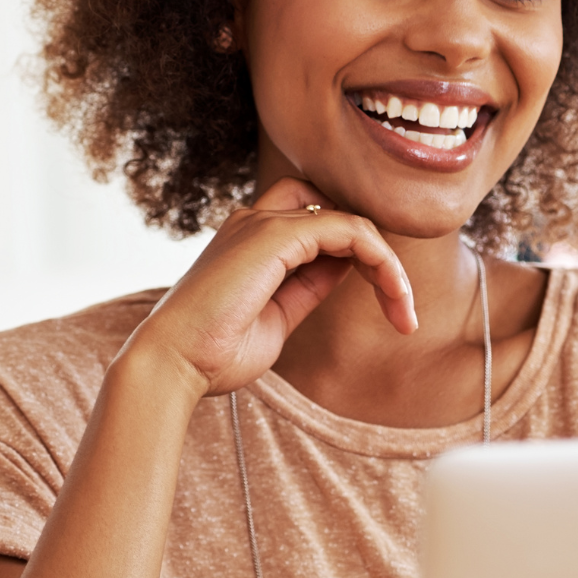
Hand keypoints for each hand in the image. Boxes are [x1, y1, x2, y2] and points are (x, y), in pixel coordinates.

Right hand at [122, 177, 416, 398]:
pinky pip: (348, 230)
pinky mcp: (274, 235)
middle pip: (339, 214)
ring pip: (350, 221)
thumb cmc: (215, 353)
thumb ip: (310, 287)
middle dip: (378, 256)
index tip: (392, 309)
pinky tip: (391, 293)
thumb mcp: (279, 317)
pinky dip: (379, 259)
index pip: (324, 228)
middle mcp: (255, 222)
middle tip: (402, 310)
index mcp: (251, 241)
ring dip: (387, 265)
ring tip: (404, 311)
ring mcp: (262, 224)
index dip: (363, 260)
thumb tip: (348, 266)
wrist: (173, 363)